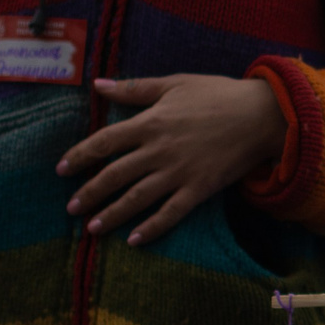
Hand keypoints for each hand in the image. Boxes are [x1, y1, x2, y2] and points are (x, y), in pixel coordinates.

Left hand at [59, 75, 286, 245]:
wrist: (262, 115)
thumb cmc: (218, 94)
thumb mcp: (176, 83)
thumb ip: (135, 88)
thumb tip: (98, 85)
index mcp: (150, 122)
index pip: (104, 142)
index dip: (80, 156)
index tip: (62, 169)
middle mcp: (159, 150)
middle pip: (114, 175)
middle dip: (89, 193)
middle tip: (71, 208)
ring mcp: (179, 172)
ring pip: (137, 198)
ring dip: (112, 215)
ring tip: (92, 229)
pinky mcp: (199, 189)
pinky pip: (171, 213)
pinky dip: (152, 228)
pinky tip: (134, 240)